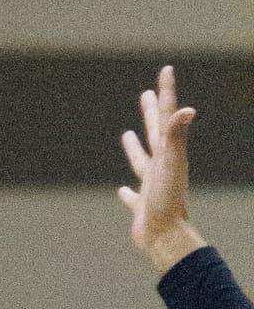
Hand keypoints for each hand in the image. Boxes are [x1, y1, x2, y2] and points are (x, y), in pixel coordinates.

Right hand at [120, 63, 203, 274]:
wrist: (166, 237)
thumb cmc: (169, 201)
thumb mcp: (172, 165)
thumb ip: (177, 137)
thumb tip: (187, 110)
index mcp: (168, 153)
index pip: (166, 116)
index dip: (166, 93)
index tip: (166, 70)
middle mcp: (161, 167)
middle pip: (155, 133)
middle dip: (151, 113)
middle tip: (146, 94)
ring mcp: (152, 186)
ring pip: (142, 161)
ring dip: (135, 147)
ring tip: (127, 134)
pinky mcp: (142, 207)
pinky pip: (132, 196)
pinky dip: (126, 193)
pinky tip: (121, 191)